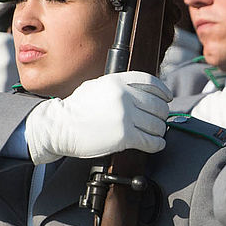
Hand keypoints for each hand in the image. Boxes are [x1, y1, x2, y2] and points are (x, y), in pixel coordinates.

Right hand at [25, 72, 172, 163]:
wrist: (58, 127)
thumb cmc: (76, 109)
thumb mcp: (97, 86)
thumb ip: (120, 86)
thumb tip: (145, 92)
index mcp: (117, 81)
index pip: (151, 82)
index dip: (163, 91)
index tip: (167, 98)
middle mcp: (124, 96)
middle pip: (158, 105)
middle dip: (160, 114)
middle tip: (158, 120)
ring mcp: (125, 116)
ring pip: (157, 124)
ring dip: (159, 131)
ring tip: (155, 133)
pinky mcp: (124, 136)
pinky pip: (151, 141)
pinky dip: (157, 144)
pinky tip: (155, 144)